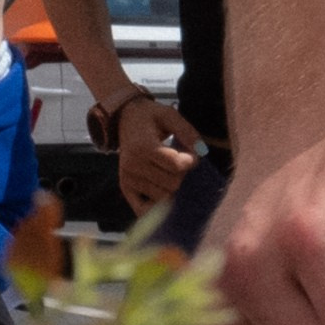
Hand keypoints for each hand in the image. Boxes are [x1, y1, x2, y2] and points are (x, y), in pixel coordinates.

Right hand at [114, 92, 205, 214]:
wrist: (123, 119)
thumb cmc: (150, 117)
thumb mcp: (170, 115)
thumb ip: (187, 132)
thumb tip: (202, 153)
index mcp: (143, 147)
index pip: (176, 166)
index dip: (190, 161)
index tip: (190, 154)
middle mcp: (133, 166)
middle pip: (172, 184)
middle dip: (182, 175)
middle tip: (180, 164)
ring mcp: (128, 179)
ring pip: (163, 197)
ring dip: (173, 188)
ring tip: (169, 173)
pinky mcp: (125, 188)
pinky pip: (144, 210)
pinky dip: (157, 208)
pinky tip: (164, 196)